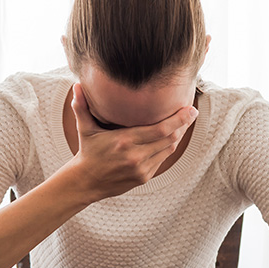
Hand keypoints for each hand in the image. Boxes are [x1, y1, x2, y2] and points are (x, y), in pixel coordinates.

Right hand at [68, 83, 197, 200]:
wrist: (86, 182)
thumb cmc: (87, 152)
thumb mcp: (84, 129)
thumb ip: (81, 107)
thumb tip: (76, 85)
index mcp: (124, 141)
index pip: (161, 129)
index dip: (179, 119)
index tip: (191, 109)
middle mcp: (136, 156)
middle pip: (170, 138)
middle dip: (184, 125)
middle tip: (192, 112)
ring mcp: (141, 169)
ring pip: (168, 150)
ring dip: (178, 136)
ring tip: (184, 123)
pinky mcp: (144, 178)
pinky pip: (161, 160)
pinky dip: (167, 148)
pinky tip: (169, 138)